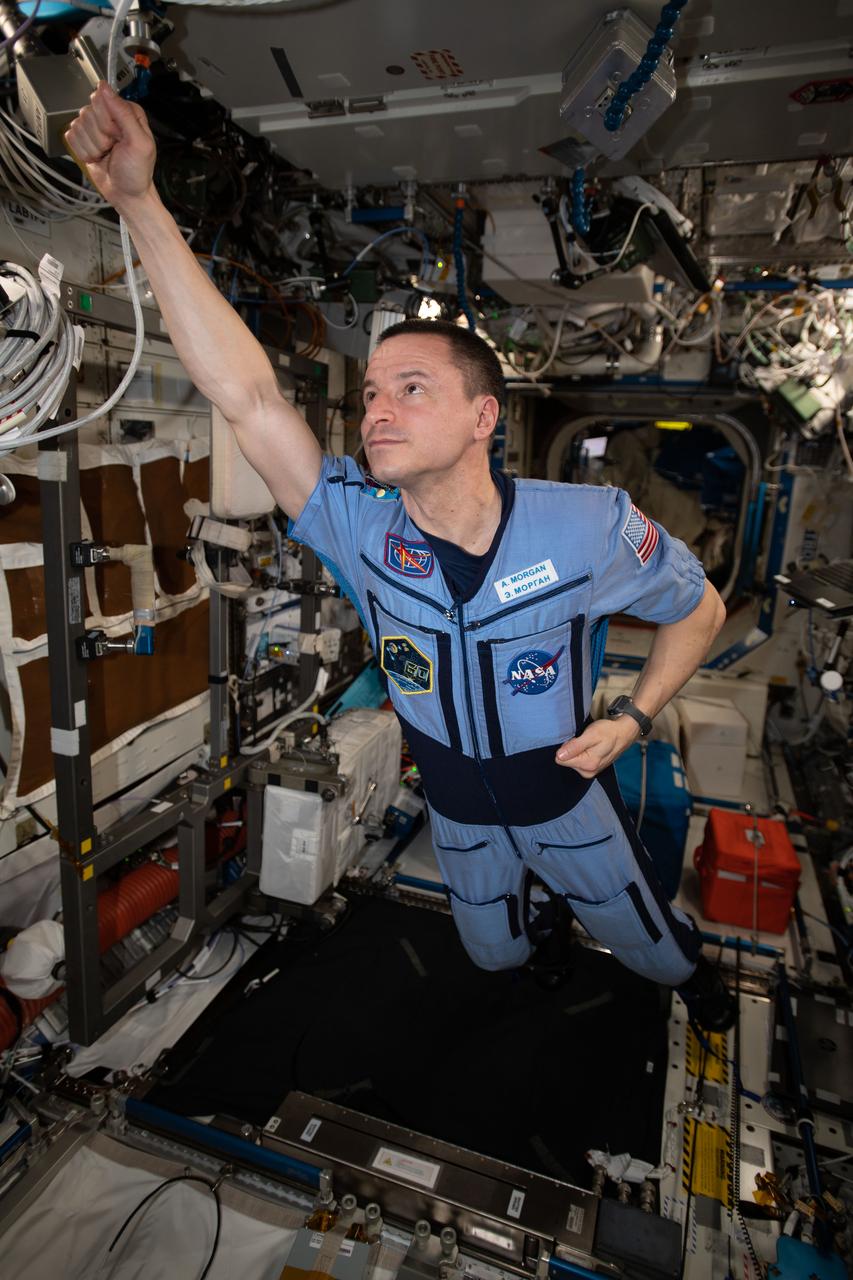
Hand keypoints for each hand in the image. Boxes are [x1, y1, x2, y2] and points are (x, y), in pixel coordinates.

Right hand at [64, 82, 155, 210]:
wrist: (126, 195)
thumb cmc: (137, 172)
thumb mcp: (138, 142)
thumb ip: (123, 113)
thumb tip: (104, 87)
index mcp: (126, 111)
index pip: (102, 100)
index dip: (107, 121)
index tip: (117, 136)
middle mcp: (110, 115)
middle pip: (87, 112)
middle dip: (99, 136)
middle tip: (113, 148)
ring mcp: (95, 127)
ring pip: (78, 125)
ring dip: (92, 146)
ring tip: (106, 155)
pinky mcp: (84, 139)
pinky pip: (71, 137)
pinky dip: (83, 152)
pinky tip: (96, 158)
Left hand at [555, 716, 639, 777]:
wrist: (623, 733)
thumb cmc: (608, 732)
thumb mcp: (591, 735)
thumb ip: (574, 747)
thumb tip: (559, 756)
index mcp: (588, 764)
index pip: (561, 759)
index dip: (567, 747)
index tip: (578, 740)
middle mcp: (588, 772)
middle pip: (566, 760)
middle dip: (572, 749)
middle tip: (585, 740)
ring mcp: (590, 771)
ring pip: (571, 761)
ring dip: (577, 750)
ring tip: (589, 743)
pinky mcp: (591, 769)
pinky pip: (578, 761)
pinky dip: (581, 753)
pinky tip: (590, 747)